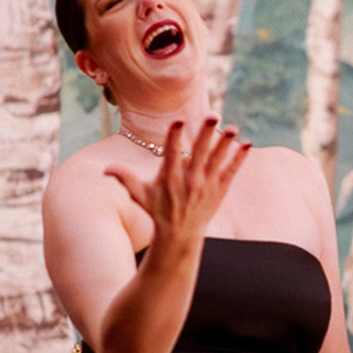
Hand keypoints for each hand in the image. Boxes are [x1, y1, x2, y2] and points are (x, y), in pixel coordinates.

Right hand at [104, 119, 250, 249]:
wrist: (179, 236)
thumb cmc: (157, 210)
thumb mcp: (139, 195)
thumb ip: (124, 179)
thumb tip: (105, 170)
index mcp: (170, 178)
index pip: (171, 154)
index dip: (174, 138)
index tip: (178, 121)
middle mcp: (189, 181)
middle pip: (198, 154)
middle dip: (205, 135)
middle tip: (213, 116)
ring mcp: (206, 186)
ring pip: (217, 160)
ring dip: (226, 144)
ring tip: (233, 128)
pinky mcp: (219, 191)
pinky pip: (231, 171)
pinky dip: (239, 159)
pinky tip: (247, 143)